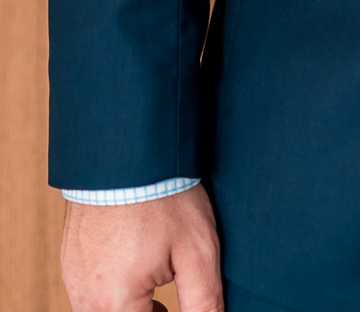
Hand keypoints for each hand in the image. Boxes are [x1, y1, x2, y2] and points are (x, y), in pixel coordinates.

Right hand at [61, 183, 222, 311]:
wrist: (130, 149)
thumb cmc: (164, 196)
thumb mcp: (197, 252)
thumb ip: (203, 303)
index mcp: (115, 301)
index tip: (174, 306)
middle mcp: (86, 295)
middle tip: (167, 302)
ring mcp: (73, 276)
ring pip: (102, 310)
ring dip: (129, 306)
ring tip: (157, 277)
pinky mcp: (70, 257)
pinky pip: (90, 290)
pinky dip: (113, 287)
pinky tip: (136, 262)